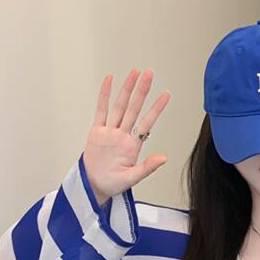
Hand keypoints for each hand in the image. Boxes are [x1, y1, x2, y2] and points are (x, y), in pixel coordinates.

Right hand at [83, 68, 169, 204]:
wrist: (94, 186)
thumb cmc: (112, 183)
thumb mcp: (131, 178)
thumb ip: (147, 167)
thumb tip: (164, 158)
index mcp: (132, 145)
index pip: (147, 123)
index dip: (156, 108)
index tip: (166, 95)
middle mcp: (122, 135)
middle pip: (134, 108)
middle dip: (142, 91)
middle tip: (149, 73)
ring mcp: (110, 131)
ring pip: (119, 106)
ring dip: (127, 89)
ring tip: (134, 73)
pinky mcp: (96, 132)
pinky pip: (101, 110)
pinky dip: (104, 95)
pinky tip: (109, 80)